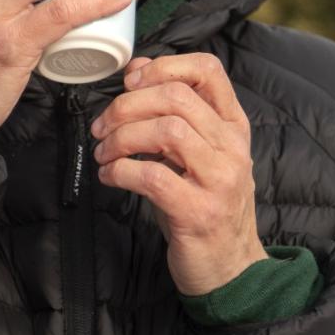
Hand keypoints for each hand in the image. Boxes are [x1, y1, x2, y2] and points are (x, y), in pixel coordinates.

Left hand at [90, 52, 266, 294]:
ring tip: (104, 153)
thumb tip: (137, 70)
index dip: (163, 66)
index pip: (207, 70)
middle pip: (177, 97)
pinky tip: (110, 177)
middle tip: (102, 126)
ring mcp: (220, 180)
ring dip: (122, 138)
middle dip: (127, 105)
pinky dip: (120, 171)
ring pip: (166, 131)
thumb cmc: (204, 205)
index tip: (130, 82)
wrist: (231, 268)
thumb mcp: (196, 154)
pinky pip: (152, 176)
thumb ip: (173, 114)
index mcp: (232, 126)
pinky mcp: (199, 212)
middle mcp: (232, 147)